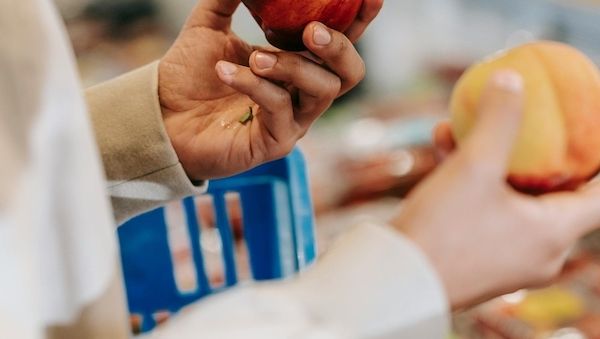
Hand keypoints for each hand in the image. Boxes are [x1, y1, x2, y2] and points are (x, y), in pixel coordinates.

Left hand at [158, 0, 383, 179]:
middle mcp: (302, 95)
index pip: (340, 43)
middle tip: (310, 31)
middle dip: (338, 48)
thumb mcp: (209, 28)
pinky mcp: (275, 142)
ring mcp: (293, 121)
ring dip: (291, 66)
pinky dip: (255, 84)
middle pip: (350, 74)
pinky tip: (226, 72)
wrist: (161, 117)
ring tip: (255, 56)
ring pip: (322, 90)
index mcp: (297, 65)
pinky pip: (281, 108)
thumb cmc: (190, 76)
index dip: (359, 20)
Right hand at [393, 70, 599, 309]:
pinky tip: (442, 143)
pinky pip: (484, 208)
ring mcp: (505, 255)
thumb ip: (498, 120)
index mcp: (553, 234)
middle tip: (538, 121)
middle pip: (555, 192)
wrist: (395, 280)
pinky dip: (471, 178)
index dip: (598, 160)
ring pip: (512, 196)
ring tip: (471, 123)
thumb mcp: (474, 166)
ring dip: (495, 158)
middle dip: (540, 152)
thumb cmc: (442, 229)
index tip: (589, 129)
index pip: (599, 194)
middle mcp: (537, 250)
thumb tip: (511, 78)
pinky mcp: (476, 255)